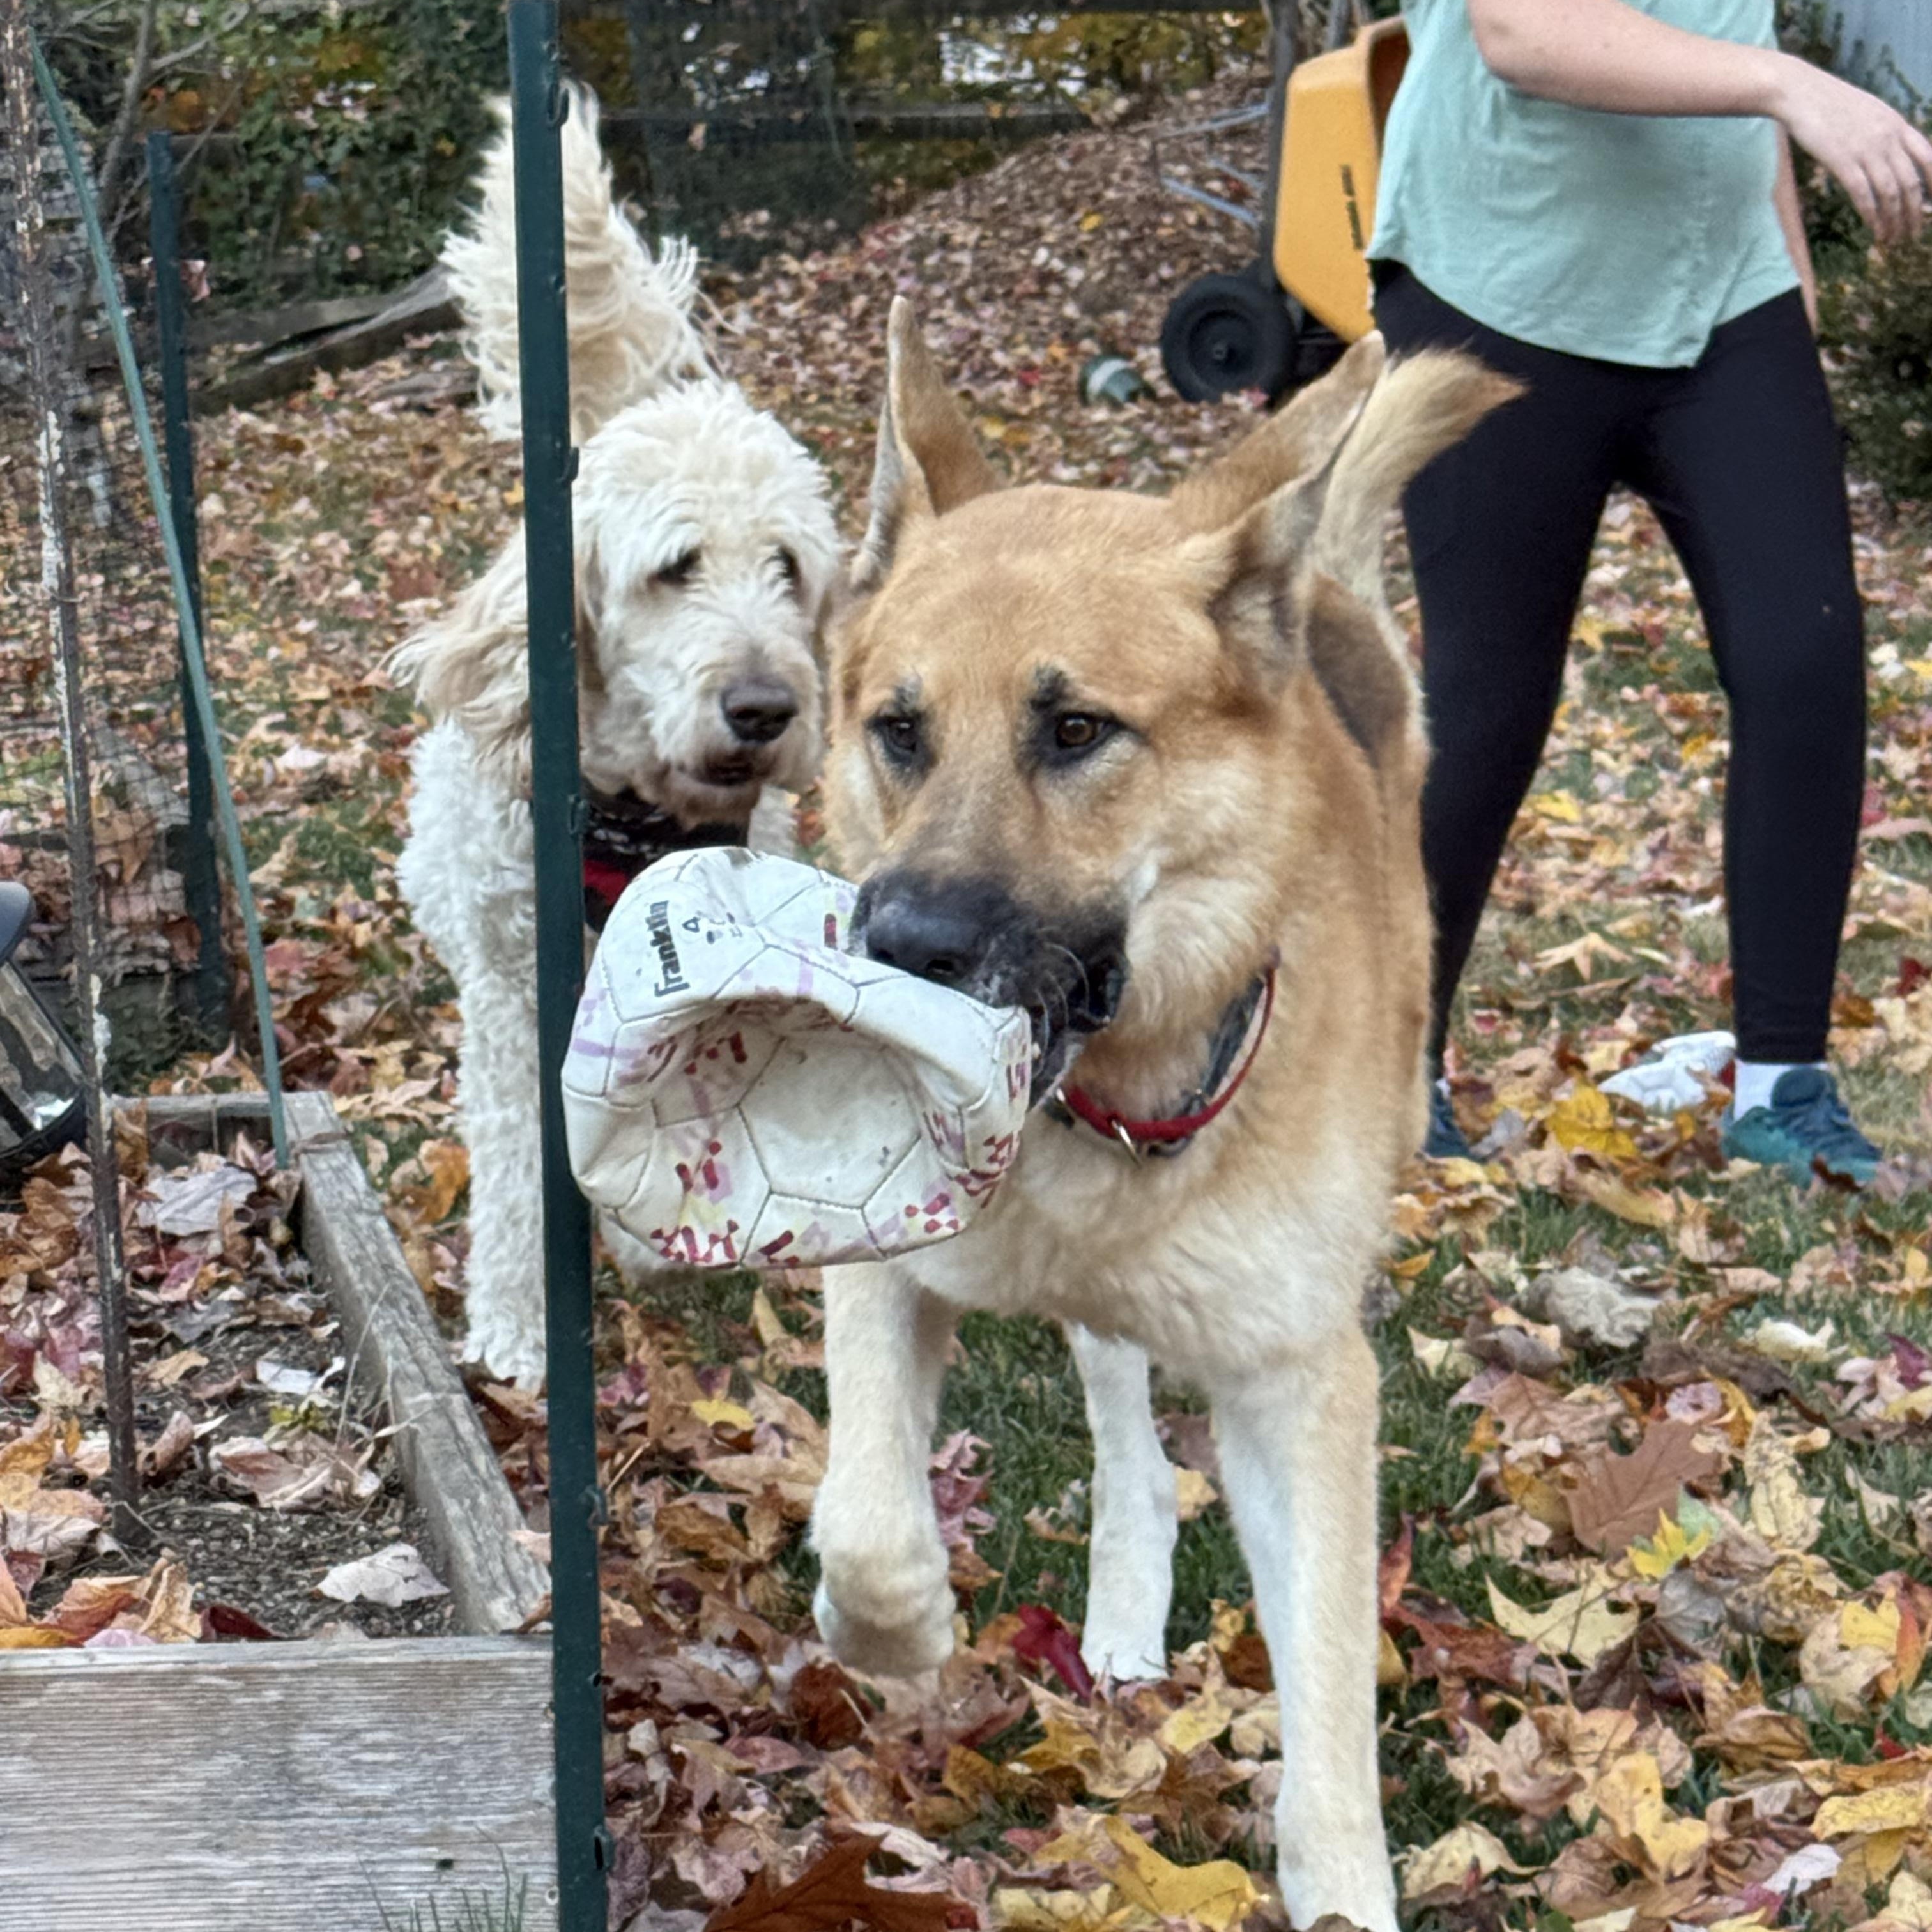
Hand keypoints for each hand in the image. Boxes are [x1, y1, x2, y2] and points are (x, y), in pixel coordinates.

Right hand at [1771, 54, 1931, 246]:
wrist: (1803, 93)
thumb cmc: (1831, 103)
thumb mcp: (1869, 112)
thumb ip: (1884, 133)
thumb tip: (1892, 155)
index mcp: (1897, 125)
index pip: (1929, 157)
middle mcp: (1888, 138)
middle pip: (1912, 182)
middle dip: (1915, 213)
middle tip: (1912, 234)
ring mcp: (1866, 150)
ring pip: (1891, 193)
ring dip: (1894, 221)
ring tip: (1893, 239)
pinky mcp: (1843, 161)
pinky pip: (1864, 195)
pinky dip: (1872, 215)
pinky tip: (1874, 230)